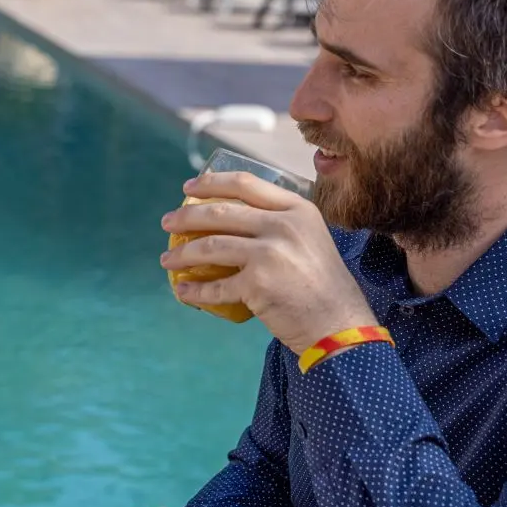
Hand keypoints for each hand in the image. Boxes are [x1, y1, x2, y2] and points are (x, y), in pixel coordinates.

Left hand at [159, 170, 376, 353]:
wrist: (338, 324)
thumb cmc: (323, 285)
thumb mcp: (310, 239)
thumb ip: (279, 225)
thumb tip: (231, 218)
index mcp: (297, 209)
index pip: (245, 184)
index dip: (211, 182)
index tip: (188, 188)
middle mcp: (283, 225)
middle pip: (220, 212)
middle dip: (186, 216)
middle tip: (168, 223)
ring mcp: (270, 254)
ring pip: (210, 246)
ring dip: (181, 253)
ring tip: (167, 260)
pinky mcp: (257, 284)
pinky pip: (214, 287)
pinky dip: (194, 291)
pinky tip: (183, 291)